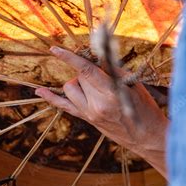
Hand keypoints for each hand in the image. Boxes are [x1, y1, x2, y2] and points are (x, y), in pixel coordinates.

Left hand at [35, 47, 168, 174]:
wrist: (146, 137)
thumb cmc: (145, 108)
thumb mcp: (133, 85)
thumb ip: (113, 69)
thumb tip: (97, 53)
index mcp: (111, 93)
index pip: (85, 70)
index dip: (69, 58)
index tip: (55, 49)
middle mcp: (97, 104)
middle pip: (79, 77)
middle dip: (88, 70)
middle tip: (103, 75)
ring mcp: (90, 113)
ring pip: (70, 88)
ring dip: (78, 81)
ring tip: (95, 85)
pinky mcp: (87, 119)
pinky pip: (64, 106)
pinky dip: (51, 97)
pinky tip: (39, 91)